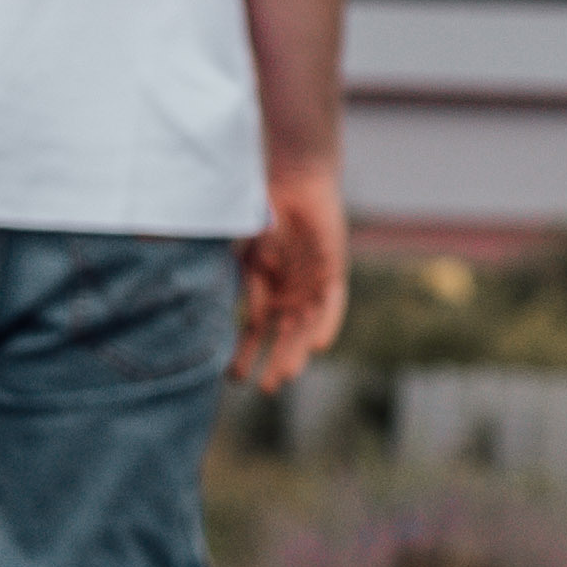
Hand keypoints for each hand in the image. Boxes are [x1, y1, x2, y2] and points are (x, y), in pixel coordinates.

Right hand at [233, 167, 347, 393]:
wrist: (294, 178)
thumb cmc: (264, 211)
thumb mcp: (249, 255)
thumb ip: (251, 287)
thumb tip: (254, 321)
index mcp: (265, 294)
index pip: (254, 334)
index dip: (244, 355)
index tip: (233, 378)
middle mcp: (289, 295)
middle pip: (282, 338)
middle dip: (275, 362)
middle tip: (267, 388)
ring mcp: (312, 286)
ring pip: (305, 328)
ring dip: (297, 351)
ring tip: (287, 374)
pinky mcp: (333, 272)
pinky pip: (332, 305)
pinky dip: (327, 324)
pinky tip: (319, 346)